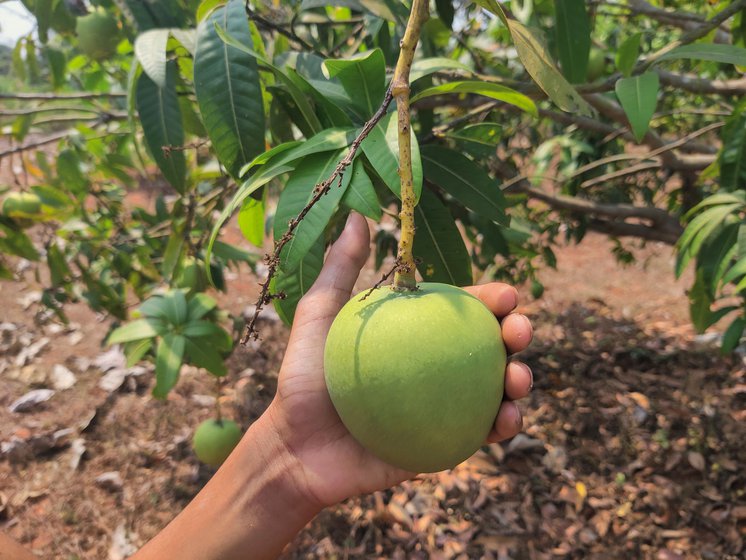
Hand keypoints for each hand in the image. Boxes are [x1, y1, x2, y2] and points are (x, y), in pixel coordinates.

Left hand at [267, 213, 533, 508]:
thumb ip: (339, 268)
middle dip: (517, 332)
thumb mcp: (319, 317)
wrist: (295, 449)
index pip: (461, 312)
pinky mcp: (444, 443)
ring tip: (519, 378)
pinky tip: (507, 419)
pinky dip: (504, 425)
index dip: (491, 300)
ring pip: (496, 388)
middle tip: (519, 330)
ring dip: (521, 379)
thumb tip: (358, 215)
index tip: (506, 294)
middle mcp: (435, 368)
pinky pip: (481, 433)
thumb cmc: (304, 381)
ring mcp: (444, 407)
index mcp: (414, 336)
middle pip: (489, 346)